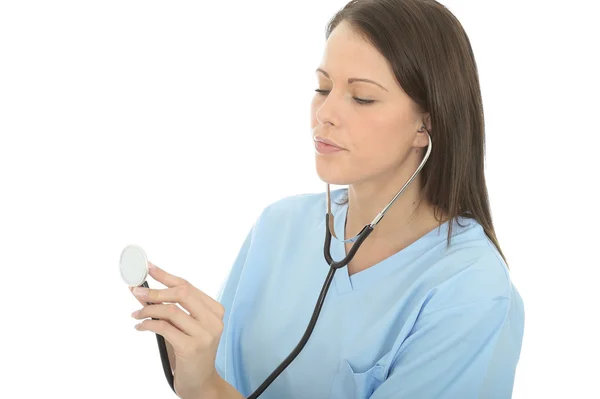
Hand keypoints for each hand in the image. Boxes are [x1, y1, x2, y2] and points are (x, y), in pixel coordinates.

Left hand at [129, 262, 224, 398]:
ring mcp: (204, 334)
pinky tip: (140, 327)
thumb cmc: (191, 353)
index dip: (166, 275)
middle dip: (155, 291)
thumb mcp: (183, 327)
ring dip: (147, 309)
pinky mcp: (192, 347)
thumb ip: (169, 309)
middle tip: (136, 291)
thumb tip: (144, 291)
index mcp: (214, 310)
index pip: (187, 286)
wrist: (201, 383)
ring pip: (170, 310)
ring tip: (136, 314)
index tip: (148, 268)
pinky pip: (164, 328)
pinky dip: (148, 325)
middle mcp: (213, 320)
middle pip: (181, 293)